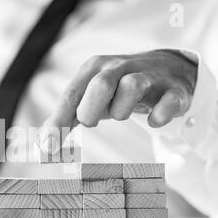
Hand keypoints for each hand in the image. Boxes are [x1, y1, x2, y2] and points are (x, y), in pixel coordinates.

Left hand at [39, 50, 196, 151]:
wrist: (166, 71)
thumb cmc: (117, 90)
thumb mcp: (88, 99)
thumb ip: (65, 120)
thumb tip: (43, 147)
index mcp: (94, 69)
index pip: (71, 95)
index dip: (59, 123)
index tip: (49, 149)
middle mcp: (120, 67)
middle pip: (100, 85)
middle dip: (92, 110)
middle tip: (93, 121)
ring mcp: (149, 76)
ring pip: (132, 87)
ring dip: (122, 110)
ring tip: (122, 113)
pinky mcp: (174, 90)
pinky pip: (168, 102)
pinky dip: (159, 115)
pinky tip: (154, 119)